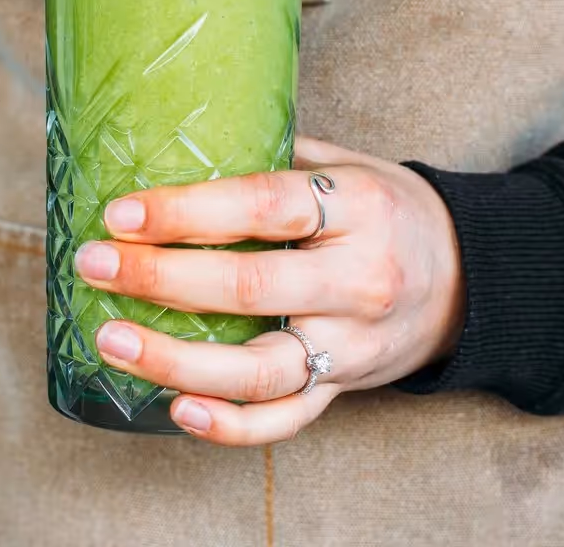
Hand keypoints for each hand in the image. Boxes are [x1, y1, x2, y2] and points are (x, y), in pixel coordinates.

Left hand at [72, 136, 464, 445]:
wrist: (469, 278)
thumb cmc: (387, 210)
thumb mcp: (349, 165)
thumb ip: (277, 157)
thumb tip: (175, 137)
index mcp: (359, 207)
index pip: (265, 206)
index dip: (189, 211)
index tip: (123, 214)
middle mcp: (360, 279)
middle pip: (251, 288)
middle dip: (160, 277)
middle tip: (94, 264)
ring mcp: (353, 344)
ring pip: (260, 369)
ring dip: (175, 360)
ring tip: (111, 339)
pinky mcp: (346, 388)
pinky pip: (285, 420)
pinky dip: (229, 426)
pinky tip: (175, 411)